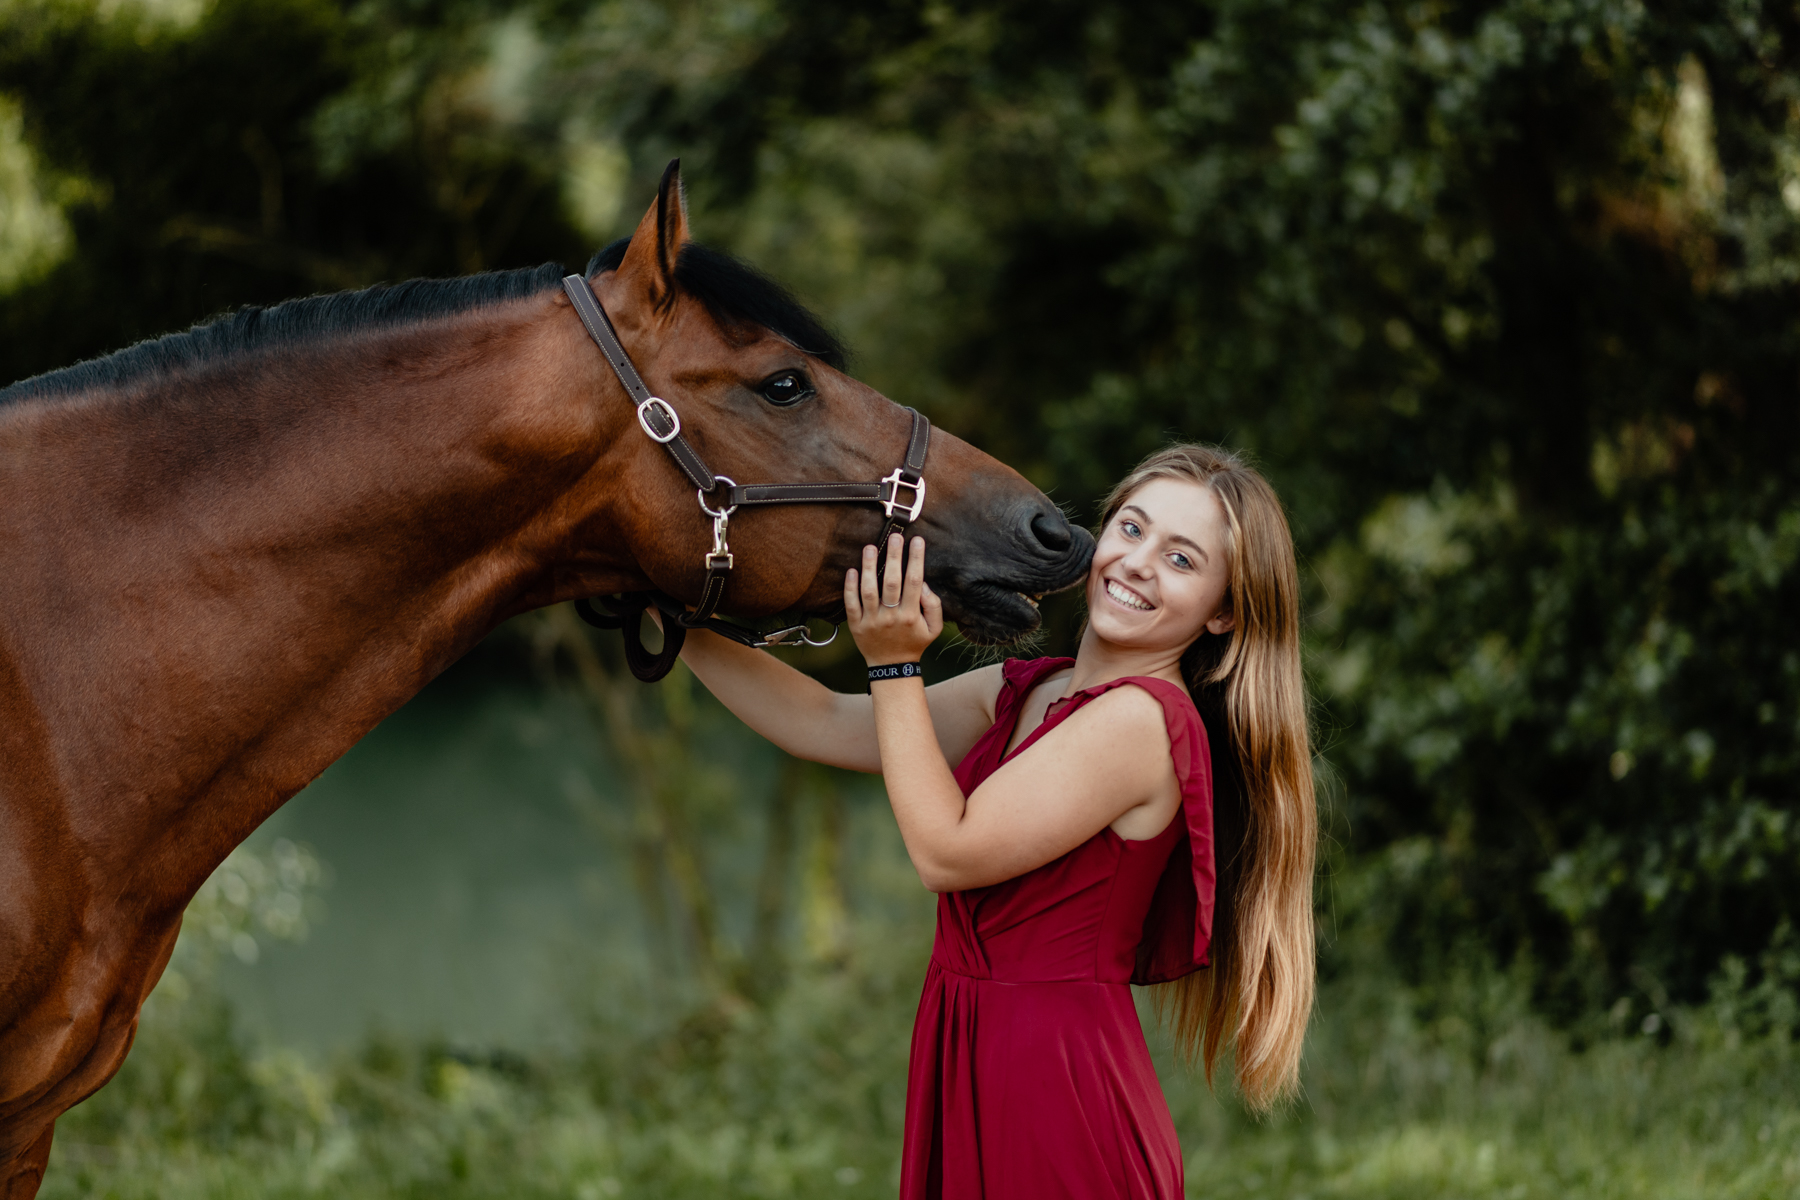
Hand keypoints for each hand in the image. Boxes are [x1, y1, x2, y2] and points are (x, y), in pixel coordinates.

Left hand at [846, 534, 942, 665]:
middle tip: (894, 537)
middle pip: (892, 583)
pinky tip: (852, 570)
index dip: (916, 559)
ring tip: (870, 548)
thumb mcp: (934, 628)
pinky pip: (851, 604)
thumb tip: (923, 583)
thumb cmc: (914, 642)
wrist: (892, 666)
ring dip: (869, 568)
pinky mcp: (856, 625)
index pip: (914, 582)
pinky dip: (850, 587)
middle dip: (894, 558)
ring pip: (869, 591)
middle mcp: (890, 617)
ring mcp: (871, 621)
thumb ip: (933, 605)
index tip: (917, 540)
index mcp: (910, 615)